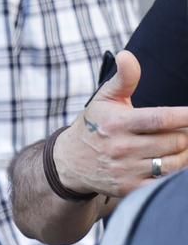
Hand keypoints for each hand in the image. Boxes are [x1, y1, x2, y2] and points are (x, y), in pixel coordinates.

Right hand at [51, 50, 187, 197]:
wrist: (69, 163)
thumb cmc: (94, 125)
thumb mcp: (104, 99)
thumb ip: (123, 78)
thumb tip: (126, 55)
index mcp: (117, 124)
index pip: (162, 118)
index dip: (187, 116)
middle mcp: (121, 148)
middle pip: (175, 141)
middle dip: (186, 134)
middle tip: (183, 130)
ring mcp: (125, 171)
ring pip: (175, 162)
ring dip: (183, 153)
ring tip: (178, 145)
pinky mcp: (128, 189)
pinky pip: (164, 181)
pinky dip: (175, 172)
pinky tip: (170, 161)